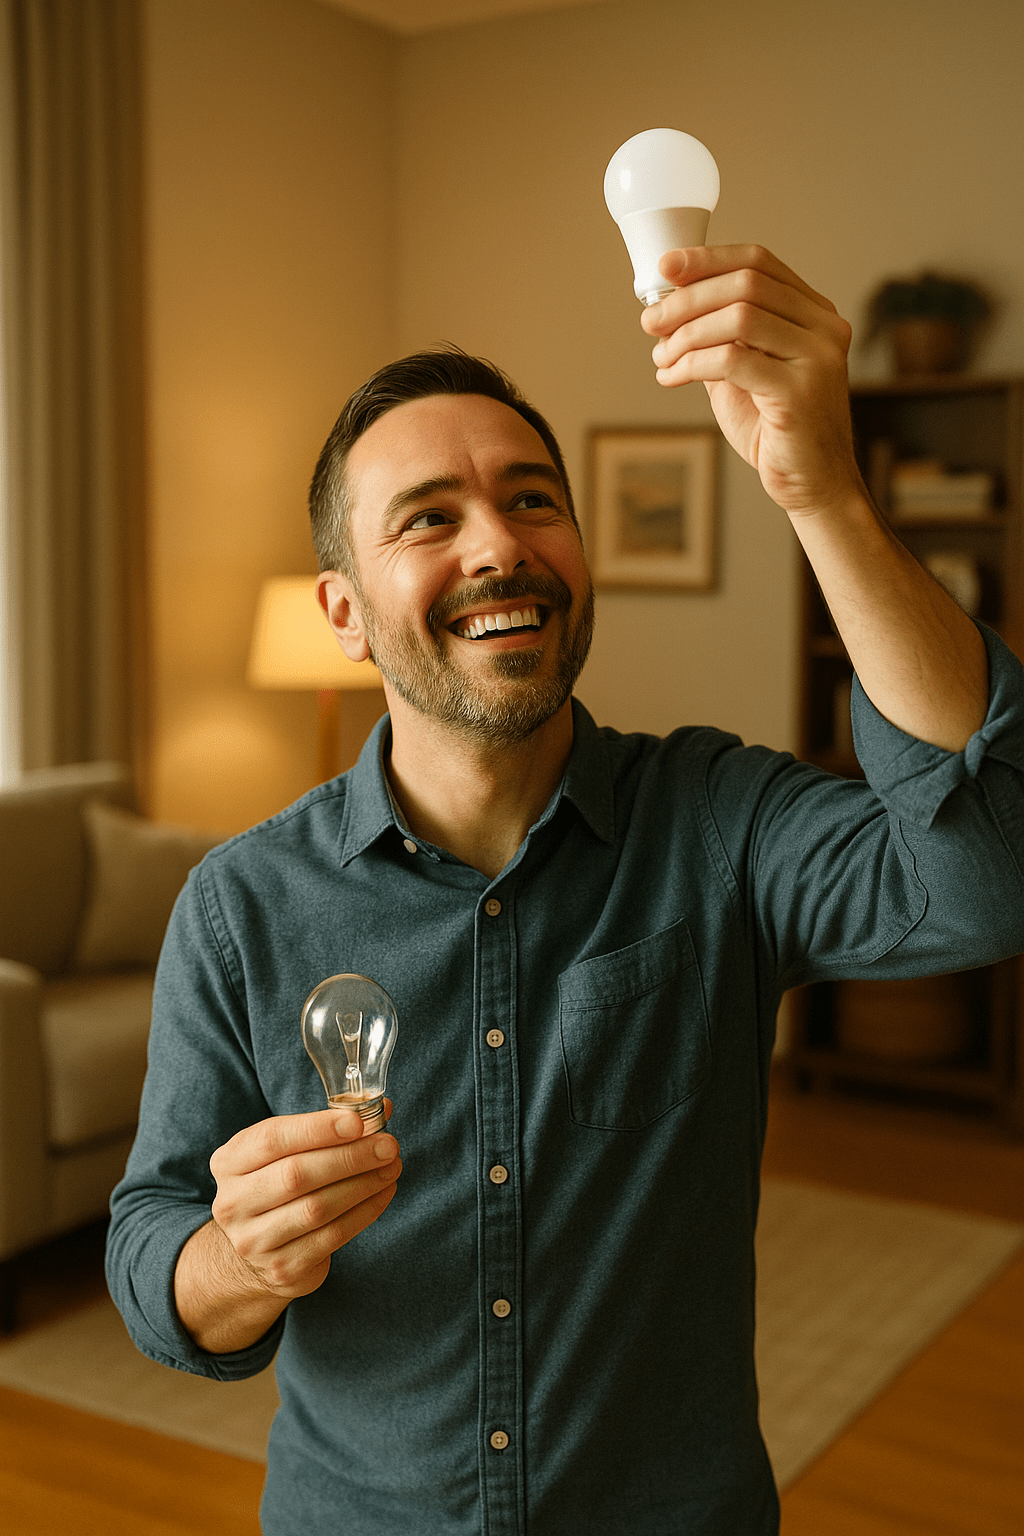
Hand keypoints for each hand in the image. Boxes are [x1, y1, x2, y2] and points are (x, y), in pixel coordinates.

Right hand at [209, 1105, 401, 1301]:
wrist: (251, 1253)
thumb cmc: (276, 1185)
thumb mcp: (284, 1151)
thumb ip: (326, 1127)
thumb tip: (383, 1109)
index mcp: (229, 1162)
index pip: (272, 1139)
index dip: (318, 1129)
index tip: (358, 1122)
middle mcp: (233, 1203)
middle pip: (296, 1175)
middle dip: (349, 1157)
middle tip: (387, 1145)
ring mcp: (254, 1240)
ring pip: (316, 1208)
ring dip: (362, 1185)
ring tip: (392, 1167)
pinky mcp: (283, 1268)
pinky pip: (332, 1237)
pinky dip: (364, 1212)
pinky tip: (383, 1193)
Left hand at [640, 245, 862, 518]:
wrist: (813, 485)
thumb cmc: (778, 432)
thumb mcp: (745, 374)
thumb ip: (720, 338)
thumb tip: (670, 309)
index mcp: (815, 315)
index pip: (760, 262)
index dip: (709, 260)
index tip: (667, 267)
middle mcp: (824, 328)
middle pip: (746, 284)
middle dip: (688, 299)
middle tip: (651, 322)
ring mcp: (817, 358)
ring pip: (739, 317)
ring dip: (686, 334)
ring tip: (661, 358)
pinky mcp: (799, 392)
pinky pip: (732, 360)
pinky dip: (691, 364)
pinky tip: (672, 377)